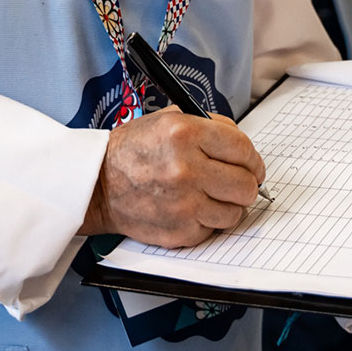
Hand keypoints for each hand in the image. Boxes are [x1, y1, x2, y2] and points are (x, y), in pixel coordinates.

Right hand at [79, 107, 265, 247]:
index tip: (252, 166)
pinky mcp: (180, 230)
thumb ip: (209, 127)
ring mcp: (184, 203)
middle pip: (246, 185)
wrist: (98, 185)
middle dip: (245, 184)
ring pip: (236, 211)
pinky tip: (192, 209)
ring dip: (228, 205)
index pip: (243, 148)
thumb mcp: (167, 120)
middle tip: (235, 182)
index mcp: (184, 133)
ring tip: (210, 196)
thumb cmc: (132, 152)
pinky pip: (214, 229)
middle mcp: (185, 168)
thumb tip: (242, 146)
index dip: (253, 159)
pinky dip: (208, 221)